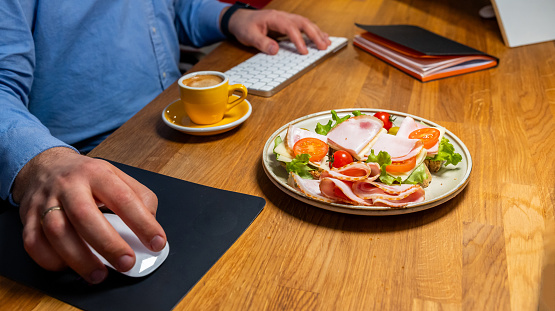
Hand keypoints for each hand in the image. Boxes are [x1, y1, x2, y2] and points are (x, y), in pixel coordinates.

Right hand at [12, 147, 165, 283]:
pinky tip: (68, 266)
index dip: (143, 223)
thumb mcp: (118, 176)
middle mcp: (70, 185)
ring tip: (99, 274)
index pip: (123, 198)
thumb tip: (151, 225)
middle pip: (85, 215)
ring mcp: (46, 201)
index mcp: (98, 173)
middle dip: (108, 244)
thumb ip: (139, 197)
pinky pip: (34, 243)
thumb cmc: (87, 177)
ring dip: (79, 258)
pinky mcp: (28, 218)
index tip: (157, 242)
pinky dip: (51, 260)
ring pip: (57, 232)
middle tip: (126, 263)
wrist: (46, 166)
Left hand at [227, 9, 330, 54]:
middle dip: (315, 34)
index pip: (290, 27)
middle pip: (303, 22)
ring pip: (306, 23)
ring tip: (327, 43)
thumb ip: (262, 43)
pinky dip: (314, 31)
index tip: (304, 52)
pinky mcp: (288, 23)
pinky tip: (322, 37)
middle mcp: (283, 16)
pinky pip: (303, 26)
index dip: (299, 40)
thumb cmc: (244, 26)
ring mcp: (286, 19)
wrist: (240, 19)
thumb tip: (275, 50)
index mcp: (274, 18)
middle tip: (323, 46)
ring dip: (317, 32)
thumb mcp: (249, 36)